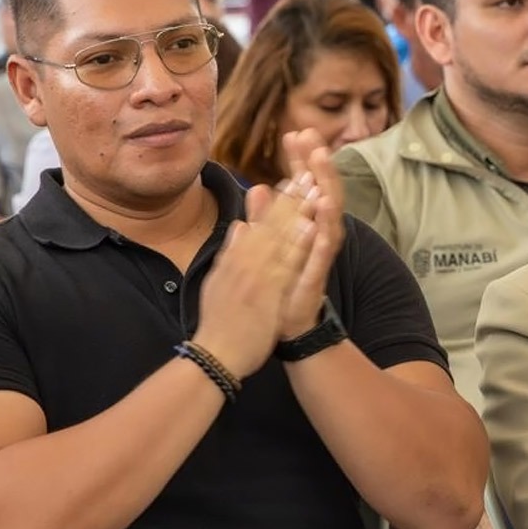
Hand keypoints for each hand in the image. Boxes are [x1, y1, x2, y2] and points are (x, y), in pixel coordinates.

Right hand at [194, 181, 314, 378]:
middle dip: (290, 199)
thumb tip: (240, 226)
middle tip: (307, 172)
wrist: (214, 355)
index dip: (277, 202)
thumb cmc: (218, 322)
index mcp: (235, 260)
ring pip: (279, 239)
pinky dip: (298, 246)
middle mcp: (244, 263)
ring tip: (313, 191)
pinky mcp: (266, 295)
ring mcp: (255, 278)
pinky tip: (312, 230)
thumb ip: (230, 252)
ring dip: (297, 213)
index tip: (293, 180)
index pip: (259, 225)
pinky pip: (286, 266)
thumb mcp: (218, 281)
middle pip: (270, 226)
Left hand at [275, 129, 344, 341]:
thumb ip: (266, 217)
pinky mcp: (317, 271)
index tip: (295, 132)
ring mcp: (319, 251)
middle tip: (312, 134)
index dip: (301, 160)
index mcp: (304, 225)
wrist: (288, 324)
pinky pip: (323, 246)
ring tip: (320, 159)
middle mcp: (317, 234)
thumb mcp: (270, 244)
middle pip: (321, 190)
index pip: (304, 186)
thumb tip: (259, 187)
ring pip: (328, 212)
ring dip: (326, 185)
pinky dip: (323, 226)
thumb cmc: (282, 284)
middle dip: (317, 163)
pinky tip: (322, 206)